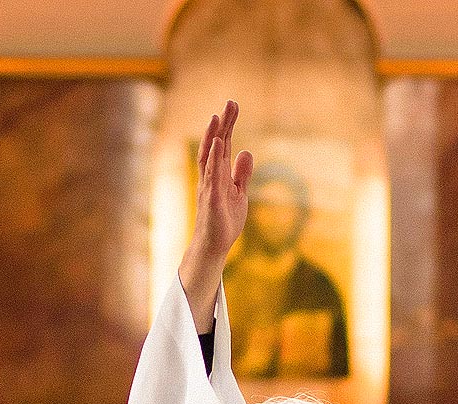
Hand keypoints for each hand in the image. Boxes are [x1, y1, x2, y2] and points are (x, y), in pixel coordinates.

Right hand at [178, 100, 251, 332]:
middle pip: (216, 145)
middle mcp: (211, 176)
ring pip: (210, 156)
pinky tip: (219, 142)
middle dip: (223, 124)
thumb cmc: (224, 221)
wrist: (214, 246)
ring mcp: (209, 186)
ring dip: (214, 136)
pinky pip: (213, 174)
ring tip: (218, 117)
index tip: (232, 106)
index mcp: (219, 174)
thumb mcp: (240, 194)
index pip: (223, 145)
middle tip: (230, 103)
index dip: (228, 125)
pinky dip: (215, 157)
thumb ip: (242, 174)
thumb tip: (247, 152)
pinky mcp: (212, 198)